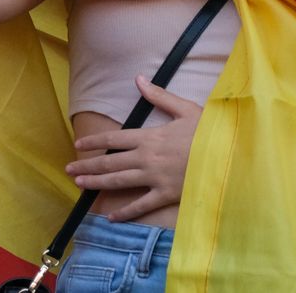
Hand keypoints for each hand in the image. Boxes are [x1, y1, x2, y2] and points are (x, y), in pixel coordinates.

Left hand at [66, 78, 201, 220]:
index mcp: (150, 137)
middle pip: (110, 162)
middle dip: (88, 166)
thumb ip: (159, 96)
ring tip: (80, 185)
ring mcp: (153, 178)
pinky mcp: (164, 194)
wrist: (227, 152)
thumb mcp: (185, 108)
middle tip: (69, 170)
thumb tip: (138, 79)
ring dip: (97, 183)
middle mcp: (146, 158)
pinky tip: (111, 216)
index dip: (94, 142)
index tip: (78, 144)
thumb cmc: (208, 129)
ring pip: (118, 182)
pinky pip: (140, 205)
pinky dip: (125, 212)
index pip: (114, 139)